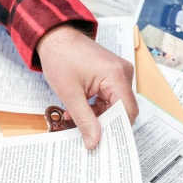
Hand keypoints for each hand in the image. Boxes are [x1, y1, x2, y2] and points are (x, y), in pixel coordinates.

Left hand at [36, 24, 137, 148]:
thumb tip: (94, 142)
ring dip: (98, 116)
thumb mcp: (70, 95)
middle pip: (123, 110)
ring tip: (76, 120)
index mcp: (116, 76)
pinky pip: (110, 97)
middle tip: (89, 138)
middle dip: (105, 124)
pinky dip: (96, 107)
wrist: (55, 36)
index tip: (105, 145)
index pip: (127, 111)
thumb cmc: (61, 58)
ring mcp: (119, 73)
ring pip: (115, 105)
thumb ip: (84, 120)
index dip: (117, 130)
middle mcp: (123, 73)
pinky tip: (79, 110)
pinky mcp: (112, 75)